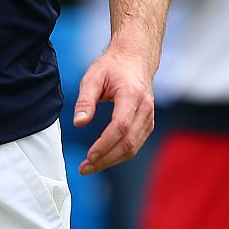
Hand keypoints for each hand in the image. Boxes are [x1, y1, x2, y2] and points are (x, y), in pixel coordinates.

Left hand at [73, 45, 154, 174]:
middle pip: (128, 142)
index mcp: (132, 94)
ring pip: (133, 148)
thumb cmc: (112, 67)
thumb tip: (79, 123)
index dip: (105, 144)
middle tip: (84, 168)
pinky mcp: (147, 124)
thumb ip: (86, 100)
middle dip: (106, 159)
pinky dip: (119, 154)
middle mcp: (145, 109)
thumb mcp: (93, 76)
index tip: (89, 155)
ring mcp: (149, 118)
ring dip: (111, 160)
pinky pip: (135, 144)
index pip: (121, 126)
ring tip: (90, 166)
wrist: (134, 59)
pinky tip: (103, 157)